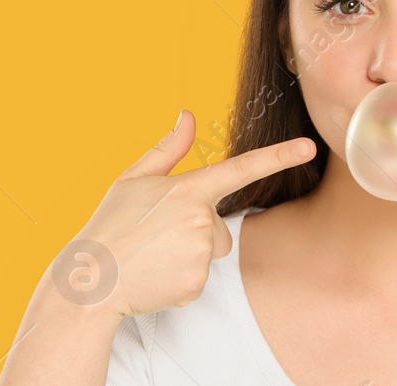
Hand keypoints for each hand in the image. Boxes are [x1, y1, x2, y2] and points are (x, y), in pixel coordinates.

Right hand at [51, 109, 315, 317]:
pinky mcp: (197, 282)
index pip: (242, 168)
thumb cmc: (110, 226)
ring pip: (211, 251)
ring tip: (154, 256)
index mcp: (188, 190)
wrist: (88, 280)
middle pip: (219, 226)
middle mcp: (200, 219)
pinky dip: (181, 279)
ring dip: (188, 255)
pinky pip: (201, 277)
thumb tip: (187, 114)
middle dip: (194, 232)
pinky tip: (156, 276)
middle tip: (154, 238)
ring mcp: (200, 252)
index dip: (279, 156)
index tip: (309, 146)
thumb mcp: (133, 181)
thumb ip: (168, 149)